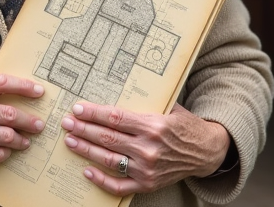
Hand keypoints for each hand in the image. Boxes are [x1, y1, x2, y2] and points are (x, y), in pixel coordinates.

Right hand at [0, 74, 45, 167]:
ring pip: (6, 136)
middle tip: (38, 124)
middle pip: (9, 113)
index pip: (2, 83)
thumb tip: (14, 93)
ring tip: (25, 140)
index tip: (39, 91)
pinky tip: (7, 150)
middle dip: (28, 120)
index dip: (24, 87)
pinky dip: (5, 153)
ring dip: (20, 139)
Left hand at [60, 102, 230, 195]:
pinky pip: (119, 185)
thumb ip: (147, 101)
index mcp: (154, 125)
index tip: (78, 108)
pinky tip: (87, 170)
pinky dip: (101, 180)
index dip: (94, 113)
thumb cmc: (185, 126)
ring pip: (108, 160)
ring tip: (71, 140)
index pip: (115, 118)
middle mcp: (149, 148)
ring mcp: (147, 169)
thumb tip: (117, 87)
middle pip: (107, 138)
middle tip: (67, 122)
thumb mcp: (170, 107)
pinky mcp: (148, 184)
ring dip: (86, 150)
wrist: (207, 152)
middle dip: (83, 129)